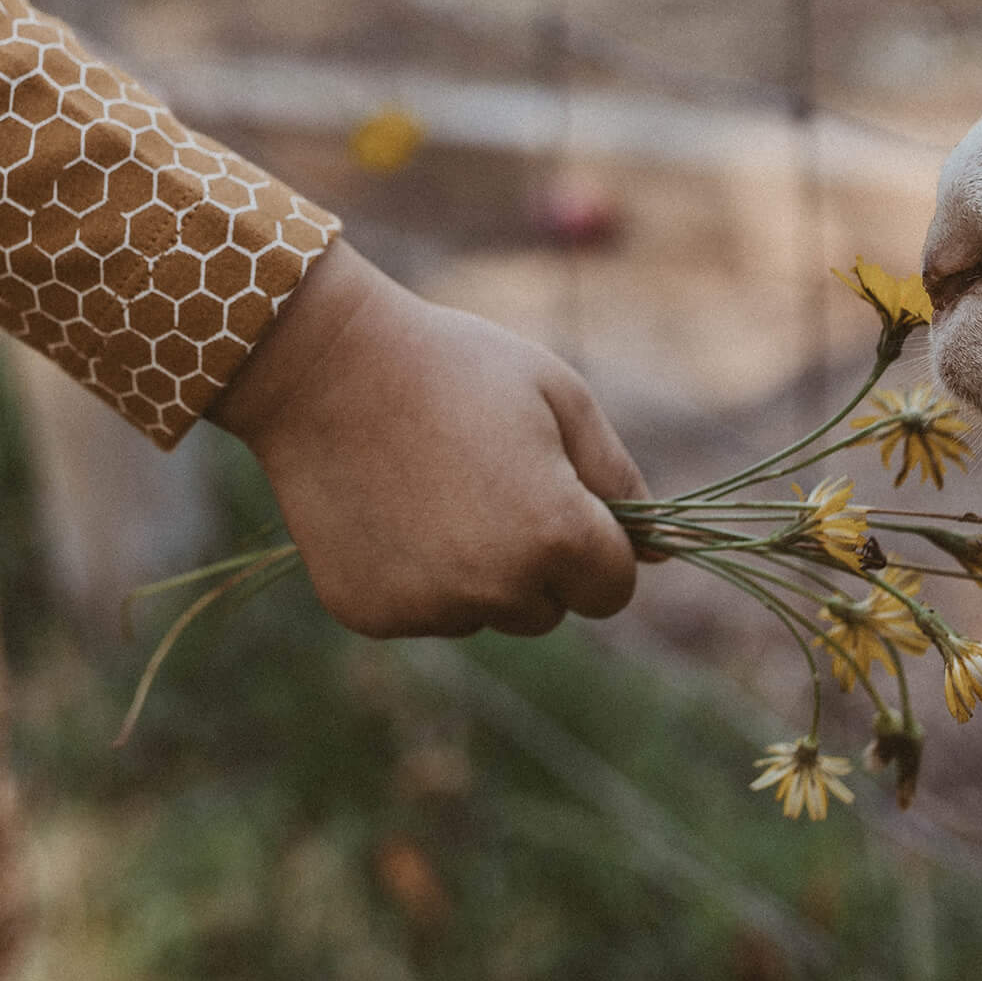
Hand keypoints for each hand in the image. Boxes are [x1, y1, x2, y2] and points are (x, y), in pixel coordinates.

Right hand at [210, 241, 647, 638]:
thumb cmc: (454, 367)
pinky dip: (414, 574)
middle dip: (534, 560)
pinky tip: (388, 507)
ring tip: (431, 486)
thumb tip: (657, 553)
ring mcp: (428, 608)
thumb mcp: (558, 395)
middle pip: (546, 608)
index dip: (596, 543)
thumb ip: (616, 476)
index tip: (558, 495)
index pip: (613, 588)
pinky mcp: (372, 614)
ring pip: (481, 613)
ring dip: (474, 571)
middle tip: (486, 480)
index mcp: (554, 534)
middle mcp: (496, 588)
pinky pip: (420, 611)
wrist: (324, 367)